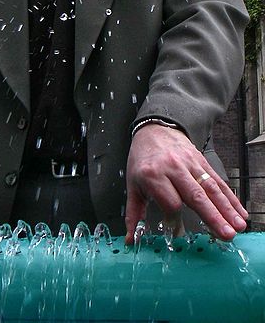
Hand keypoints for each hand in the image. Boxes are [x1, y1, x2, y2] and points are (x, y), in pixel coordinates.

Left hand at [124, 123, 247, 243]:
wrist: (154, 130)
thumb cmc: (143, 159)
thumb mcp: (133, 185)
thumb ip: (134, 213)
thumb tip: (131, 240)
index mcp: (153, 175)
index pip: (170, 202)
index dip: (174, 220)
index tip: (177, 233)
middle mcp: (173, 167)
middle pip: (195, 195)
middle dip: (212, 216)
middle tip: (226, 234)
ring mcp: (189, 163)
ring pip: (210, 187)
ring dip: (226, 208)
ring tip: (237, 225)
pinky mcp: (201, 161)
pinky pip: (217, 180)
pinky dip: (230, 197)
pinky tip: (239, 211)